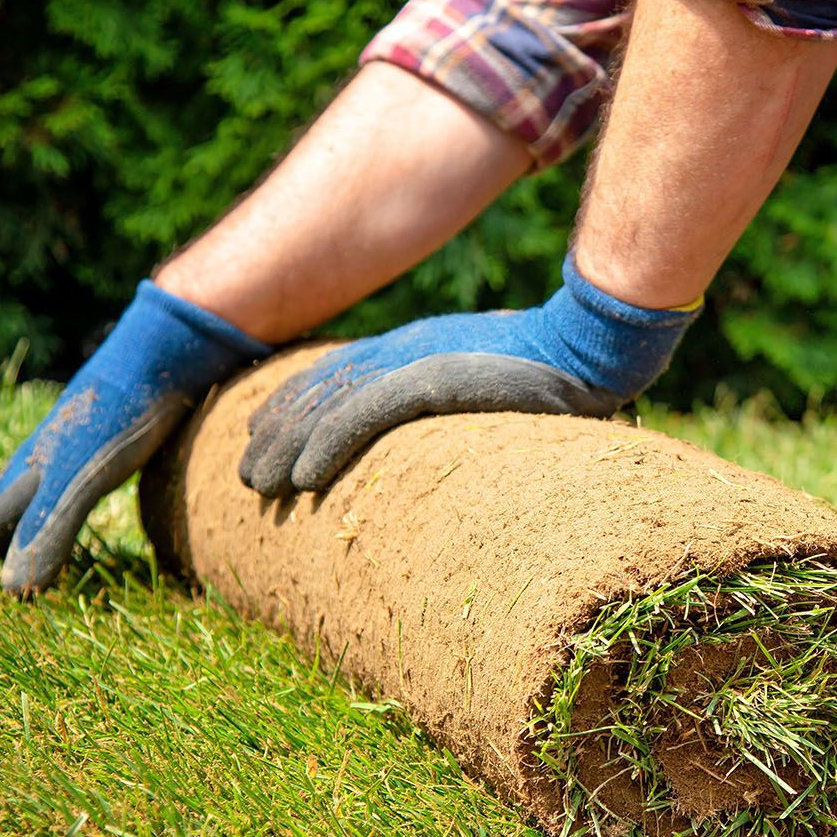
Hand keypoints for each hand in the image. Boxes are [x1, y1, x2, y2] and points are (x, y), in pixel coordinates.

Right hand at [0, 282, 269, 593]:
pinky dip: (37, 529)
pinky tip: (46, 531)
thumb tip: (11, 593)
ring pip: (14, 514)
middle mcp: (29, 476)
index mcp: (16, 484)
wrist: (157, 358)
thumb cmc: (114, 416)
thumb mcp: (80, 479)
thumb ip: (48, 530)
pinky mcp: (92, 461)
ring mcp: (59, 466)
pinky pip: (50, 505)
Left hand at [238, 254, 698, 496]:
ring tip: (260, 487)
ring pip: (333, 406)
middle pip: (322, 391)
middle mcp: (404, 350)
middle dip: (278, 433)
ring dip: (290, 449)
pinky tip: (304, 478)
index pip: (336, 378)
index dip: (292, 408)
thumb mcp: (481, 386)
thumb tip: (424, 439)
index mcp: (413, 349)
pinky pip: (366, 415)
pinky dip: (329, 445)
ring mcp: (417, 361)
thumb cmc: (550, 376)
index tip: (262, 443)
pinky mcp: (432, 378)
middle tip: (247, 477)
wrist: (589, 352)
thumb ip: (442, 400)